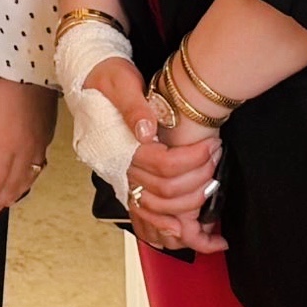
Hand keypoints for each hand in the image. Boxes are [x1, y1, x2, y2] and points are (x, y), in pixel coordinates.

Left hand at [0, 76, 51, 216]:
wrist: (28, 59)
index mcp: (5, 144)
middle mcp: (26, 147)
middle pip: (13, 184)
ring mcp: (40, 141)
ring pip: (29, 177)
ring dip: (16, 193)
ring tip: (5, 203)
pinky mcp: (47, 132)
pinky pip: (40, 164)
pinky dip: (31, 178)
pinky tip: (26, 179)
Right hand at [117, 72, 225, 256]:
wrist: (89, 82)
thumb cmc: (107, 78)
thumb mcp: (120, 82)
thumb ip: (134, 107)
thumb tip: (148, 131)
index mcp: (121, 145)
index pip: (164, 165)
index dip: (193, 159)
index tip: (212, 145)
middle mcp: (121, 166)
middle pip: (167, 190)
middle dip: (199, 177)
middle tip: (216, 155)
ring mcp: (124, 176)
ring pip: (161, 207)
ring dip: (191, 202)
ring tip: (212, 180)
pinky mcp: (129, 180)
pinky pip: (146, 214)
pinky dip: (167, 226)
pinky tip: (189, 229)